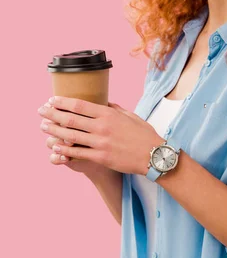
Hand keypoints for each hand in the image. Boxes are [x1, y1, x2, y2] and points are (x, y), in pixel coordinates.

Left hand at [38, 96, 162, 174]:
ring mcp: (101, 143)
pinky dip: (64, 149)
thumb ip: (114, 109)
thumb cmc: (144, 134)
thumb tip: (104, 103)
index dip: (63, 102)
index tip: (52, 100)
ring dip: (54, 130)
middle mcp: (102, 126)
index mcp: (109, 114)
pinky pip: (78, 153)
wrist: (154, 155)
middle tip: (41, 111)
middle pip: (71, 118)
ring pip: (71, 135)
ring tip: (43, 126)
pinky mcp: (101, 157)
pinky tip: (54, 146)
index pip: (80, 105)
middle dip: (53, 114)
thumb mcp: (130, 115)